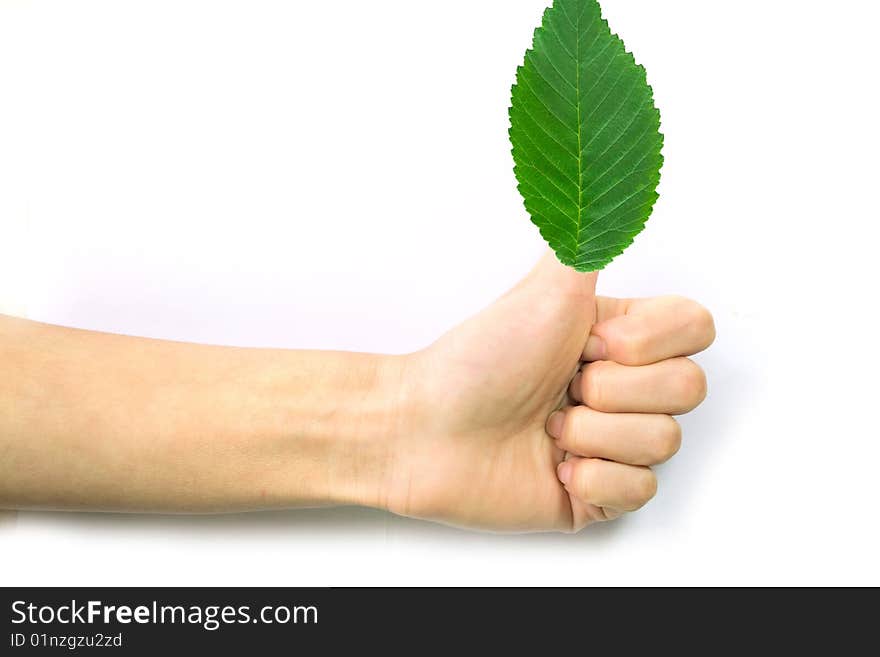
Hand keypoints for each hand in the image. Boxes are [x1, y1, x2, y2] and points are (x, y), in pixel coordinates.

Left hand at [384, 252, 714, 531]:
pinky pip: (641, 491)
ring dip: (593, 435)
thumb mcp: (547, 287)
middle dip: (613, 389)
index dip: (649, 340)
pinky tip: (553, 468)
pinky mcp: (601, 495)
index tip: (590, 341)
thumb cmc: (476, 361)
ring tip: (547, 429)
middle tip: (561, 388)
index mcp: (620, 336)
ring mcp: (615, 442)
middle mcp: (624, 387)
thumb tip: (607, 149)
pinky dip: (592, 481)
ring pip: (663, 442)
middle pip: (688, 388)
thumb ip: (592, 231)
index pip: (696, 329)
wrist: (426, 431)